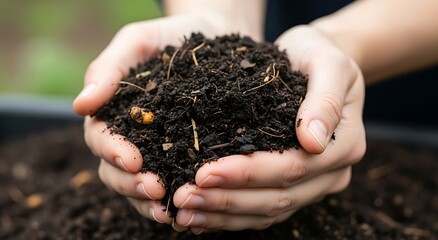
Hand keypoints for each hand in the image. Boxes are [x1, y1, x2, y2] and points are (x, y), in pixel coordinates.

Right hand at [72, 14, 248, 229]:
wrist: (211, 37)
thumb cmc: (169, 37)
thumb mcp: (137, 41)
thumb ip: (108, 69)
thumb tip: (80, 105)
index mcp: (113, 113)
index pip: (102, 139)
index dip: (113, 152)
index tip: (133, 159)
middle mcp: (131, 137)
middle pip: (115, 170)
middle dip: (131, 183)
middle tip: (154, 190)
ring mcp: (155, 151)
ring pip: (138, 185)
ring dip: (147, 201)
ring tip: (167, 210)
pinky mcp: (181, 158)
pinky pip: (170, 185)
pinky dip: (173, 201)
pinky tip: (185, 210)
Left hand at [171, 25, 365, 233]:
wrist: (312, 60)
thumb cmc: (317, 55)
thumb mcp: (328, 63)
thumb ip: (325, 100)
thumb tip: (311, 141)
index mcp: (342, 146)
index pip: (292, 168)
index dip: (247, 174)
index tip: (204, 172)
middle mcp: (330, 173)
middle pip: (277, 198)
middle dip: (227, 199)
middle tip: (183, 198)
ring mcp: (312, 184)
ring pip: (267, 212)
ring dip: (223, 214)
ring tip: (183, 212)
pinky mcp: (293, 186)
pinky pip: (262, 210)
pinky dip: (230, 215)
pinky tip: (200, 216)